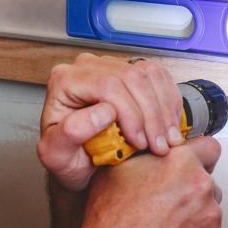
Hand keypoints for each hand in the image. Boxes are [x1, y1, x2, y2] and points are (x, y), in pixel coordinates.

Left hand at [38, 54, 184, 190]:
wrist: (77, 161)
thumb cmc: (65, 158)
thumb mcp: (57, 156)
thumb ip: (72, 133)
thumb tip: (103, 112)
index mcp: (64, 81)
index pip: (107, 85)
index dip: (131, 113)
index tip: (139, 143)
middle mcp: (86, 67)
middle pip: (132, 77)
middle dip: (151, 114)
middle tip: (159, 146)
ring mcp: (110, 65)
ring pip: (148, 74)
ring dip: (163, 109)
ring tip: (167, 140)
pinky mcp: (129, 70)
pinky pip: (157, 75)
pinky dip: (169, 101)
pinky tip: (168, 125)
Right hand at [74, 137, 223, 227]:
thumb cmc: (111, 223)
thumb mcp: (117, 171)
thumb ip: (145, 155)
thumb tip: (151, 149)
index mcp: (179, 162)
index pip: (208, 147)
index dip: (198, 156)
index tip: (194, 164)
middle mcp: (200, 187)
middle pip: (208, 182)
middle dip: (192, 190)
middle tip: (168, 204)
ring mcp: (210, 217)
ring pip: (210, 210)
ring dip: (194, 216)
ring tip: (166, 227)